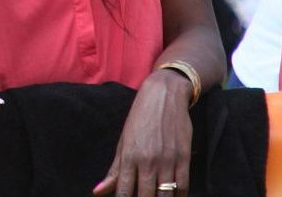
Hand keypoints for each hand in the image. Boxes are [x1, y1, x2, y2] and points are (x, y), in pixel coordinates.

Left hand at [94, 70, 192, 196]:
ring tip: (154, 196)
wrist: (164, 95)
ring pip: (165, 196)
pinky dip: (178, 196)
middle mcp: (147, 161)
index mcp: (129, 156)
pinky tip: (172, 196)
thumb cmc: (139, 118)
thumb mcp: (123, 141)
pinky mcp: (184, 158)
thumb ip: (114, 170)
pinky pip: (183, 187)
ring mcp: (167, 160)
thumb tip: (97, 192)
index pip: (123, 191)